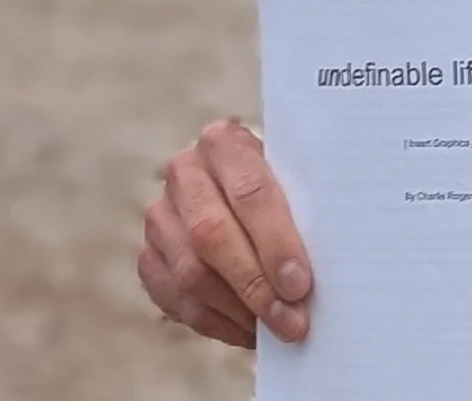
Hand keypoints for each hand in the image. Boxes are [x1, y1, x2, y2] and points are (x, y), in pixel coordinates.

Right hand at [136, 118, 313, 348]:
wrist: (239, 189)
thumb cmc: (281, 187)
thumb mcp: (293, 180)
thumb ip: (301, 211)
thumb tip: (323, 269)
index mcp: (224, 142)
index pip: (250, 192)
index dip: (275, 242)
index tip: (300, 284)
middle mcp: (184, 173)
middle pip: (212, 235)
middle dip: (256, 285)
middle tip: (291, 320)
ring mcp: (160, 215)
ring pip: (191, 273)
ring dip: (237, 310)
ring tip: (276, 329)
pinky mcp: (149, 256)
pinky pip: (176, 299)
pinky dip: (216, 322)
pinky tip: (248, 330)